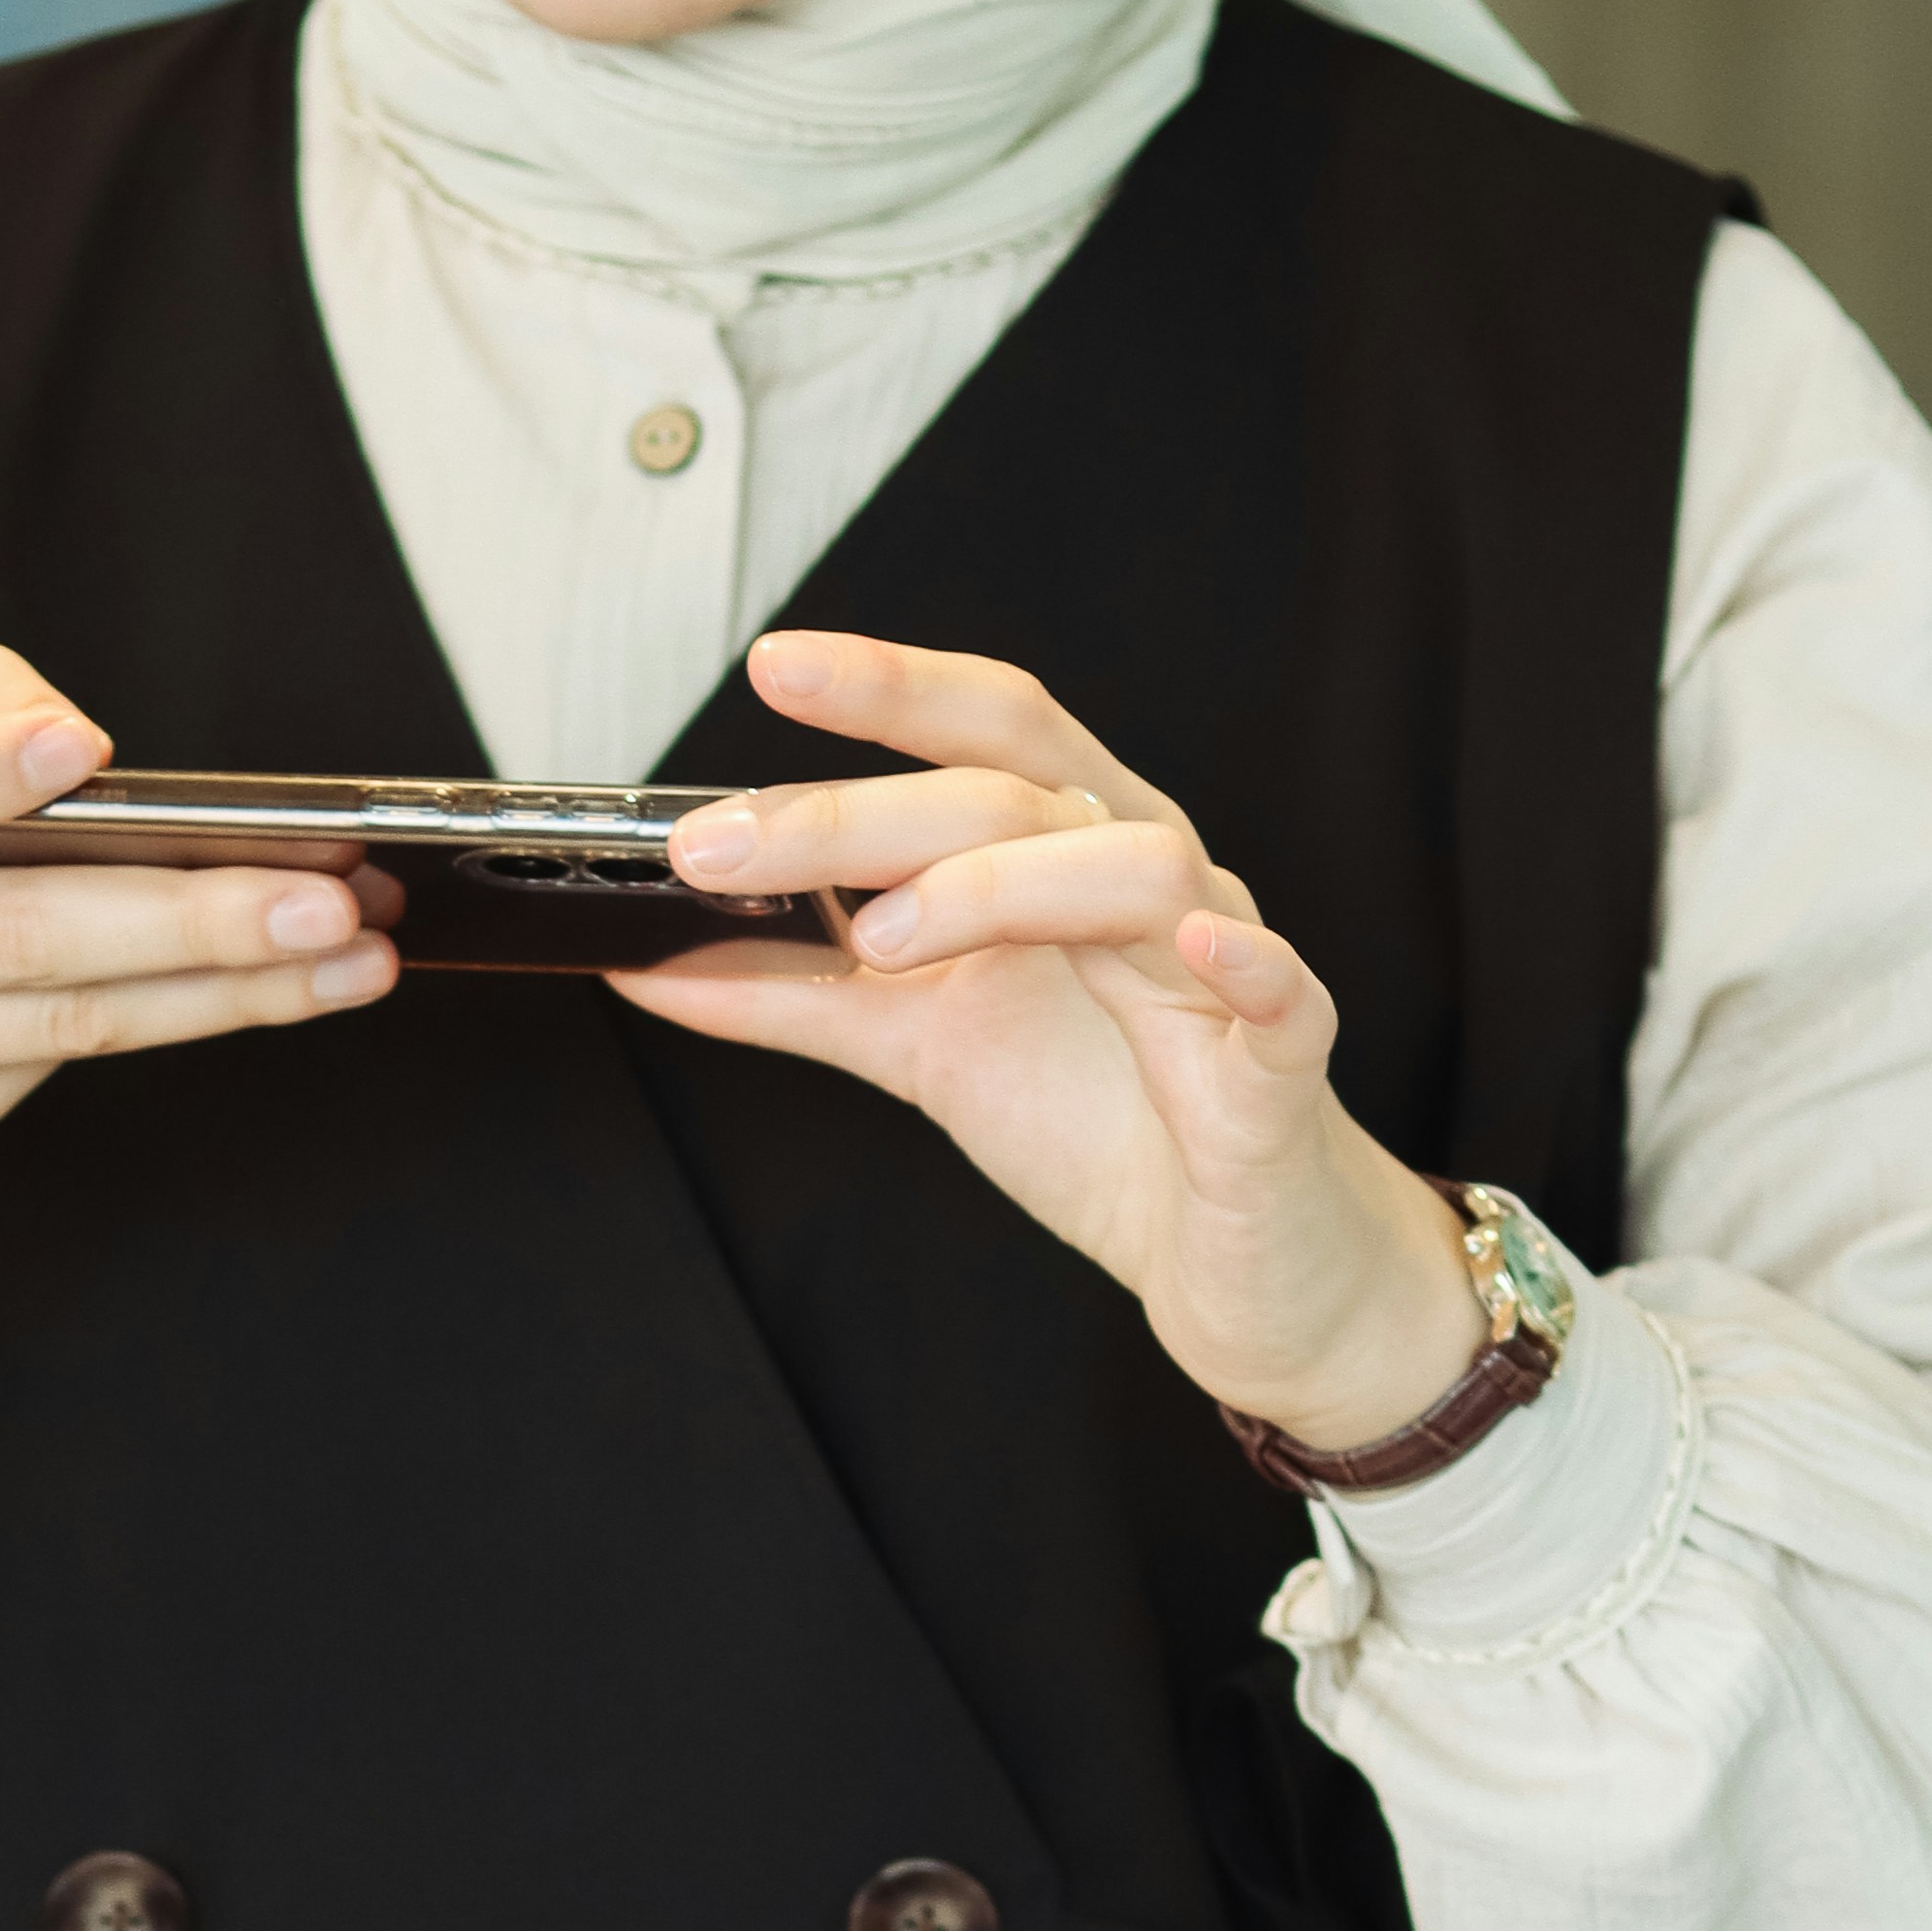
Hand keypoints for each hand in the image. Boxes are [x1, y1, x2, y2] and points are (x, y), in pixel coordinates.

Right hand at [0, 632, 399, 1218]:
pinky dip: (172, 1023)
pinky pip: (54, 1067)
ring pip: (65, 1025)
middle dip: (190, 922)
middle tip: (329, 900)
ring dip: (229, 992)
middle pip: (14, 941)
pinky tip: (267, 988)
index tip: (90, 750)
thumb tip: (79, 743)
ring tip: (353, 955)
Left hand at [620, 632, 1489, 1455]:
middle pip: (1021, 792)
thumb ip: (796, 1001)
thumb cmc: (1104, 1125)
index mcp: (1067, 855)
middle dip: (865, 806)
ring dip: (1002, 884)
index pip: (983, 735)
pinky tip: (1192, 940)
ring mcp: (1218, 965)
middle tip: (727, 842)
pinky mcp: (1276, 1075)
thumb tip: (651, 962)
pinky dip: (1240, 960)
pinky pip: (1280, 995)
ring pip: (1134, 865)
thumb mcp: (920, 1050)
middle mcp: (1149, 878)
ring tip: (883, 938)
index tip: (773, 667)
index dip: (889, 688)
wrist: (1232, 1263)